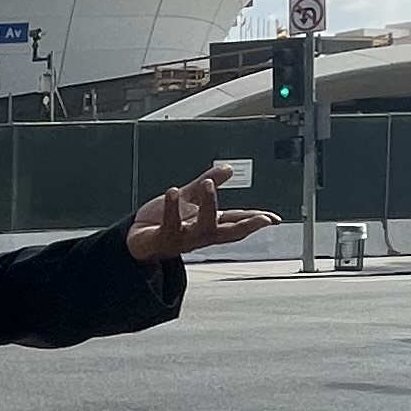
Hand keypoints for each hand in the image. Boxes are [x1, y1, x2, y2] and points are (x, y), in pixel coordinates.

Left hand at [126, 164, 282, 261]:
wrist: (136, 241)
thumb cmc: (163, 224)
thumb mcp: (189, 198)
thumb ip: (207, 184)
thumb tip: (228, 169)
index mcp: (209, 224)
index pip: (238, 222)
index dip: (257, 220)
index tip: (273, 219)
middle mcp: (200, 234)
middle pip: (228, 232)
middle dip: (247, 226)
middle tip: (261, 218)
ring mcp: (184, 238)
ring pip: (203, 227)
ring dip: (209, 205)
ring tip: (209, 185)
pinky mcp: (164, 238)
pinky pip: (171, 224)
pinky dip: (172, 208)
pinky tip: (173, 192)